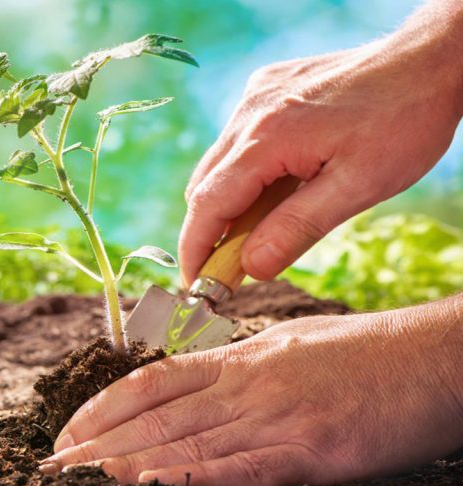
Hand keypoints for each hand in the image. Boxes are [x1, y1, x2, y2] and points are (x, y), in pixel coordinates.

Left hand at [39, 296, 462, 485]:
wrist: (432, 359)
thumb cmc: (362, 355)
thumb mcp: (287, 347)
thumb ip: (237, 369)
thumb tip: (194, 385)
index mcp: (238, 359)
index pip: (151, 383)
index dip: (102, 408)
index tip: (67, 430)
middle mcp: (245, 384)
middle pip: (155, 417)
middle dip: (97, 443)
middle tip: (52, 464)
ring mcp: (275, 415)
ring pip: (185, 441)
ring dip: (127, 462)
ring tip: (81, 476)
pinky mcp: (310, 449)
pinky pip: (240, 466)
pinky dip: (192, 476)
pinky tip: (152, 485)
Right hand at [179, 3, 462, 286]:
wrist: (430, 59)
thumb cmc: (404, 120)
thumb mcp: (358, 187)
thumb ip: (297, 228)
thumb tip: (252, 268)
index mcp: (266, 138)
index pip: (208, 205)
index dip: (196, 249)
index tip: (195, 285)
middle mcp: (249, 113)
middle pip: (205, 185)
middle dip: (210, 230)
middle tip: (232, 269)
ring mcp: (256, 96)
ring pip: (221, 163)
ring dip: (231, 200)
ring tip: (265, 227)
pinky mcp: (267, 87)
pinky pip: (239, 139)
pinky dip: (247, 170)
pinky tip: (283, 181)